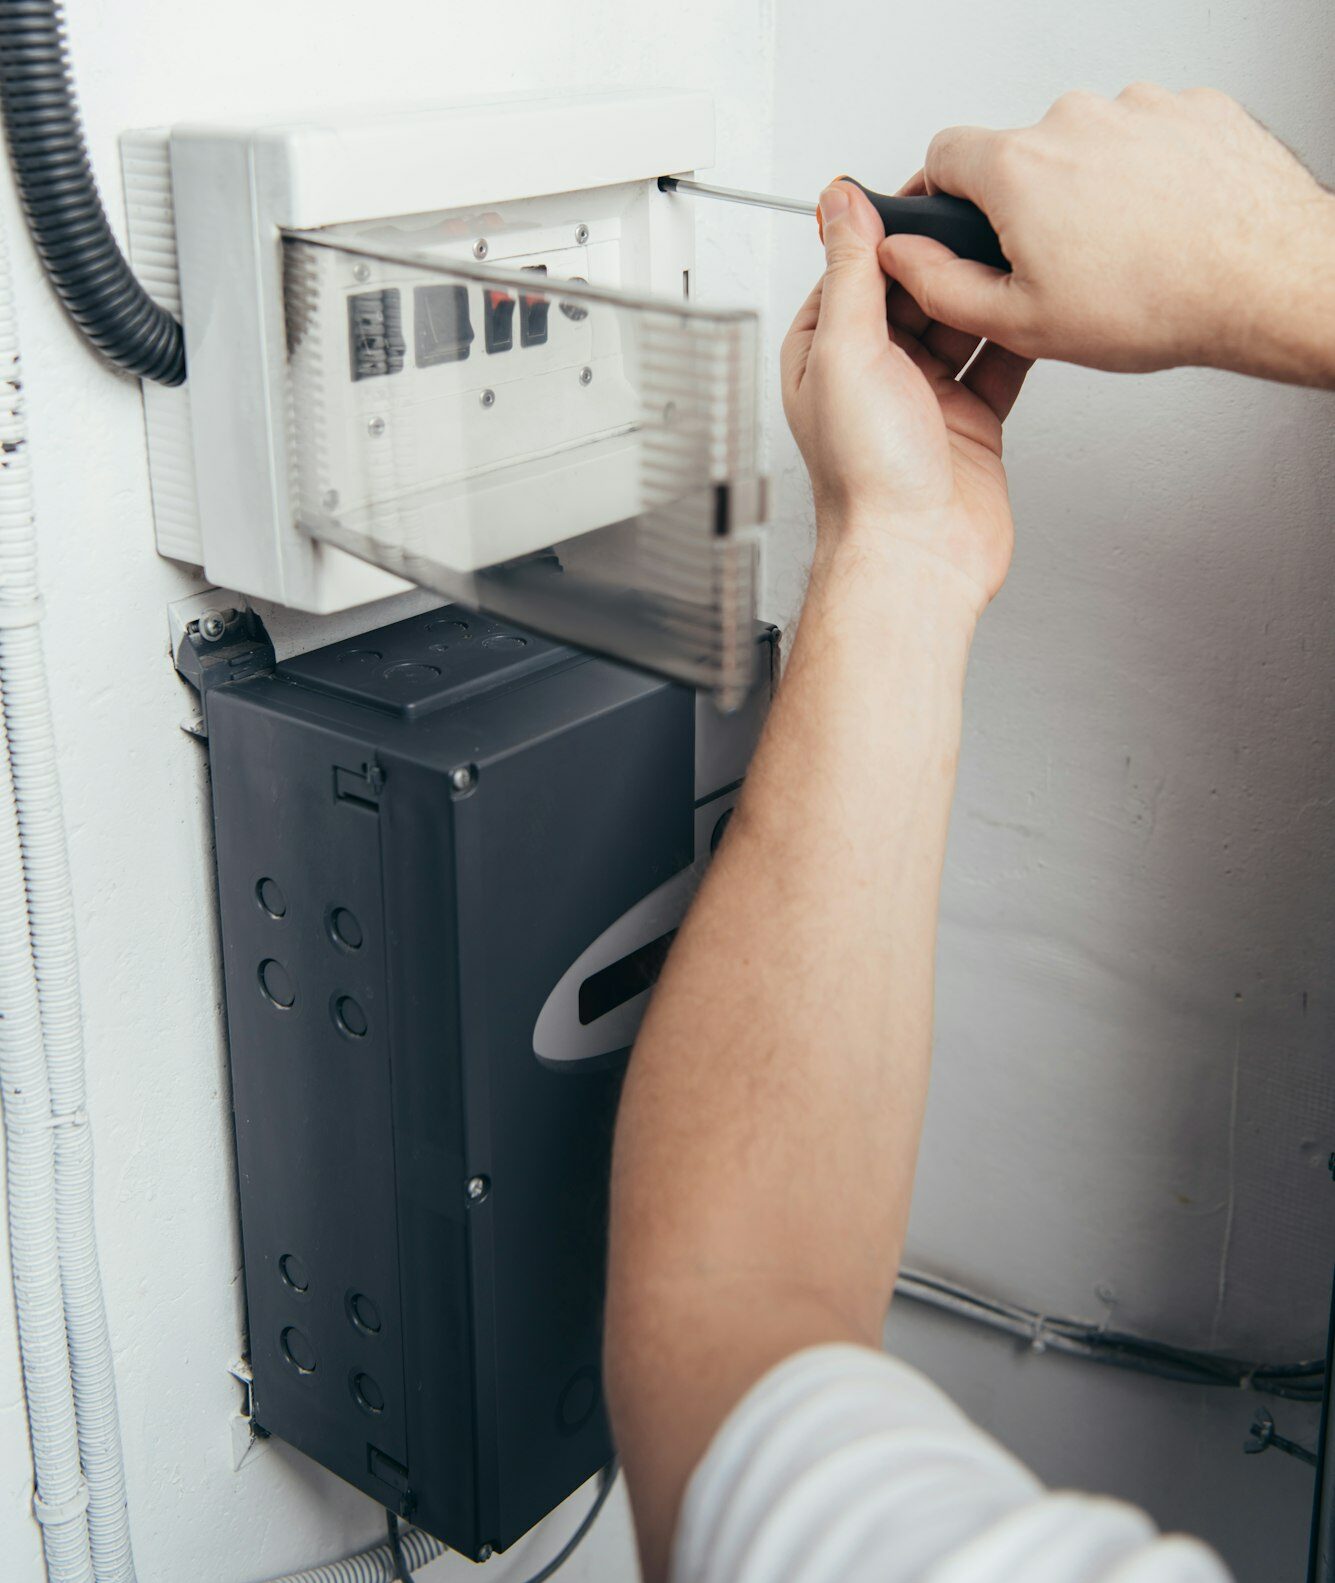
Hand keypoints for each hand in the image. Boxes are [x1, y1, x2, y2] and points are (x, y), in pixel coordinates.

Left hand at [781, 181, 1029, 613]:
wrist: (917, 556)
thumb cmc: (867, 480)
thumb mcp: (846, 352)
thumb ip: (850, 272)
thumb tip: (841, 204)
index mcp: (825, 355)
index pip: (855, 269)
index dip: (889, 229)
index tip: (925, 192)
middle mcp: (872, 374)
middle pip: (913, 290)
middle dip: (943, 257)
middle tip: (981, 217)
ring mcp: (924, 397)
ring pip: (959, 321)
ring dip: (982, 291)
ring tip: (1012, 252)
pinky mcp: (971, 420)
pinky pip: (997, 362)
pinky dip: (1015, 335)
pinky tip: (1031, 305)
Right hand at [878, 85, 1334, 386]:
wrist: (1263, 280)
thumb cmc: (1155, 302)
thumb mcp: (1020, 322)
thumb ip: (941, 286)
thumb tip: (901, 258)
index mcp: (1018, 169)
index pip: (943, 153)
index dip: (936, 192)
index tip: (945, 219)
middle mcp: (1073, 122)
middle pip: (1019, 153)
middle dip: (1023, 204)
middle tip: (1050, 264)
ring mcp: (1137, 109)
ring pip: (1085, 147)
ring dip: (1087, 190)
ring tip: (1118, 251)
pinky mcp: (1189, 109)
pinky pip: (1145, 139)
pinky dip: (1143, 176)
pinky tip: (1158, 225)